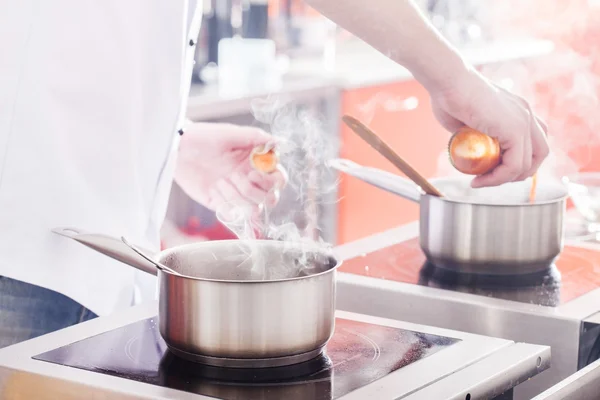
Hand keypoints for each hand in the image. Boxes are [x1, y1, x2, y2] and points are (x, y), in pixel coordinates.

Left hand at [174, 122, 287, 212]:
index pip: (278, 179)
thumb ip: (256, 137)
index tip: (253, 173)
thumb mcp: (230, 133)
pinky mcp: (222, 205)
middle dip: (255, 192)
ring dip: (238, 197)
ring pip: (253, 209)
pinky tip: (218, 196)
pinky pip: (235, 216)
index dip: (272, 181)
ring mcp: (237, 194)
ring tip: (220, 182)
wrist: (177, 150)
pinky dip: (229, 210)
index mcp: (256, 163)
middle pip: (270, 198)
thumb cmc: (203, 137)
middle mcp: (250, 180)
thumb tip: (280, 142)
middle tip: (235, 177)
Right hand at [429, 68, 548, 187]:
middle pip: (539, 154)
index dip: (517, 161)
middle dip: (517, 173)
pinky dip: (498, 178)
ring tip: (482, 181)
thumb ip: (474, 133)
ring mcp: (523, 121)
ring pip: (527, 164)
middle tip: (492, 178)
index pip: (533, 142)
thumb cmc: (448, 95)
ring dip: (504, 179)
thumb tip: (469, 147)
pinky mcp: (515, 129)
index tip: (491, 169)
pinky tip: (480, 179)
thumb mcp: (466, 120)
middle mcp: (526, 114)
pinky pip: (513, 165)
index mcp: (518, 109)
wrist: (448, 81)